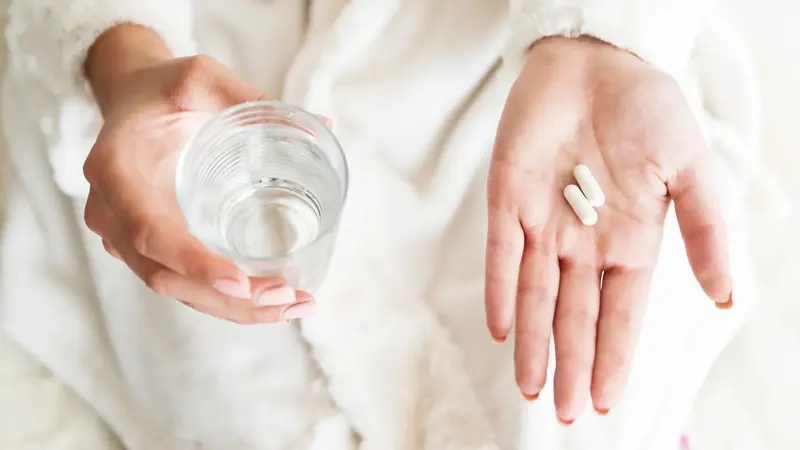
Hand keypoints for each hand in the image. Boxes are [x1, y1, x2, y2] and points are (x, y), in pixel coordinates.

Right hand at [83, 25, 314, 323]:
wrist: (130, 99)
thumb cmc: (163, 88)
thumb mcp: (200, 78)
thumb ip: (252, 98)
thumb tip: (323, 125)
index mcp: (116, 170)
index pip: (150, 232)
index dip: (193, 264)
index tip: (241, 283)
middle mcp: (112, 213)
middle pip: (165, 276)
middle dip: (227, 298)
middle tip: (287, 296)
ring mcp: (125, 236)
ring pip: (176, 290)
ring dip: (233, 308)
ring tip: (292, 305)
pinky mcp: (148, 247)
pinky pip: (183, 284)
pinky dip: (225, 301)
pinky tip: (271, 302)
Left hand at [485, 37, 731, 421]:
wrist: (596, 60)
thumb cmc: (646, 110)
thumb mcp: (689, 169)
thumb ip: (703, 231)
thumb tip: (725, 296)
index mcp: (629, 242)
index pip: (620, 313)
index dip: (614, 356)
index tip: (606, 400)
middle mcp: (584, 243)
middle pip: (575, 315)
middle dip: (571, 363)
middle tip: (564, 412)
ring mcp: (544, 224)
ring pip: (534, 295)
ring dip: (533, 340)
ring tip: (532, 385)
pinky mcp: (508, 199)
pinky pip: (501, 253)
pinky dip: (499, 289)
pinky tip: (501, 327)